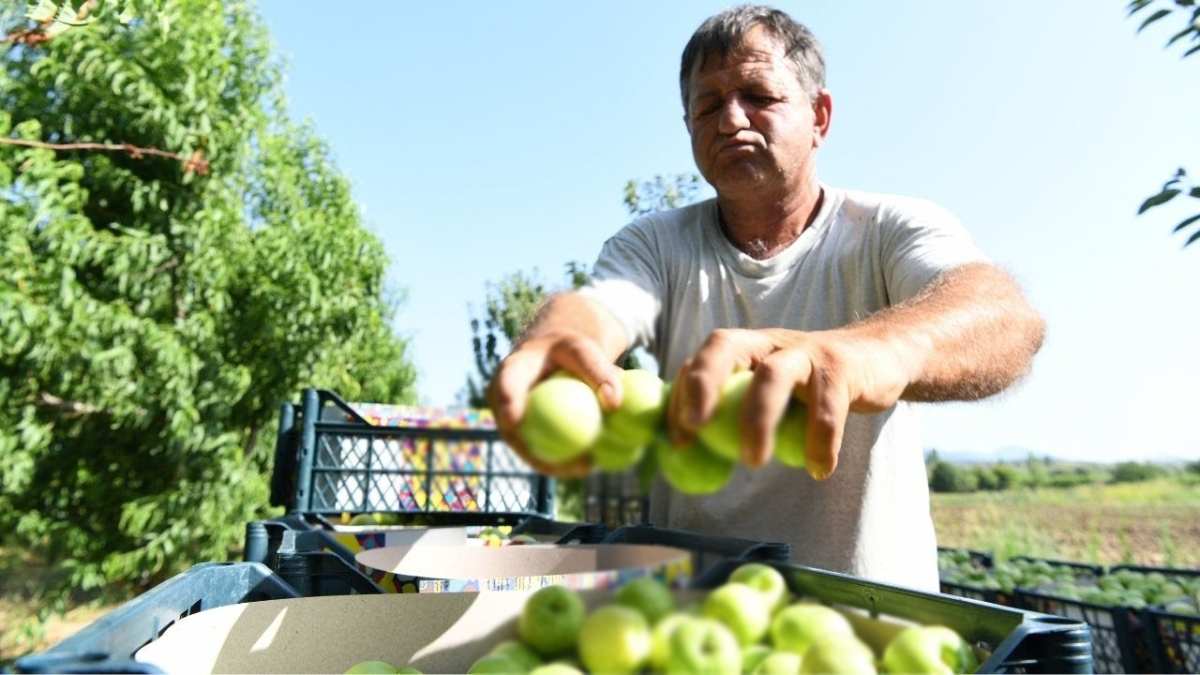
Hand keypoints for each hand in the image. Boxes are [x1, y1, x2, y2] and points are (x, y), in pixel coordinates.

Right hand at [487, 332, 623, 478]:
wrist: (553, 356)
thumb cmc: (569, 350)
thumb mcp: (584, 351)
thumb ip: (600, 372)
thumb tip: (615, 403)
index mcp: (511, 371)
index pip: (506, 386)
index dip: (508, 404)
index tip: (517, 420)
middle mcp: (503, 400)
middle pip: (512, 430)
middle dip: (532, 450)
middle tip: (564, 458)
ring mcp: (511, 421)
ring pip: (526, 448)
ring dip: (553, 463)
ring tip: (586, 466)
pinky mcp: (523, 434)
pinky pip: (540, 450)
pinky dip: (562, 460)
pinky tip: (589, 465)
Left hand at [667, 328, 911, 478]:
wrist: (881, 358)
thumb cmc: (812, 388)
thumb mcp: (770, 393)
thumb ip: (735, 415)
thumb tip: (689, 458)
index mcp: (747, 347)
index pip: (703, 358)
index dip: (684, 392)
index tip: (678, 437)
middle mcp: (771, 342)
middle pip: (727, 347)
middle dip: (704, 383)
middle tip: (696, 427)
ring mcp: (807, 352)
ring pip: (774, 375)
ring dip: (758, 419)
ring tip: (755, 462)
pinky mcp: (843, 368)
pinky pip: (827, 407)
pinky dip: (821, 443)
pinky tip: (818, 469)